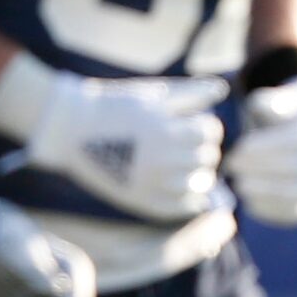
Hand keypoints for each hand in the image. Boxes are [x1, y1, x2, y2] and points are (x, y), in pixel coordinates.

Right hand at [23, 72, 227, 221]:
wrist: (73, 129)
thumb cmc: (115, 105)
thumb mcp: (153, 94)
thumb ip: (191, 93)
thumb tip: (223, 89)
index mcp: (167, 130)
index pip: (210, 132)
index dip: (205, 126)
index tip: (192, 123)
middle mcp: (163, 161)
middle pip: (208, 159)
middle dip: (203, 149)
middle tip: (188, 144)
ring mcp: (152, 184)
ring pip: (199, 185)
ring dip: (199, 173)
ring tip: (184, 164)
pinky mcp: (140, 201)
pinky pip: (179, 207)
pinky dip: (188, 199)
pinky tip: (181, 186)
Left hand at [226, 77, 296, 226]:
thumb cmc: (287, 112)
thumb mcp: (283, 98)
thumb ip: (271, 101)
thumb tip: (257, 105)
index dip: (266, 146)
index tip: (239, 148)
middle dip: (260, 168)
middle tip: (232, 166)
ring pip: (296, 193)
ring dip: (263, 190)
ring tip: (238, 184)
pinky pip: (293, 211)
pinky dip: (269, 208)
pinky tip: (248, 200)